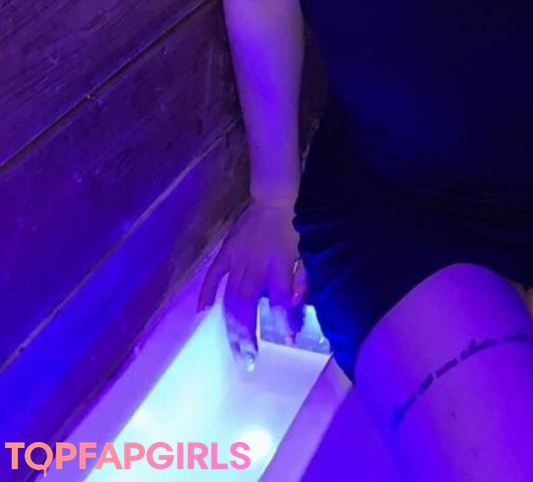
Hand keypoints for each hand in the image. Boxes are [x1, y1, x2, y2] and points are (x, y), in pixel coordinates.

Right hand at [197, 197, 306, 369]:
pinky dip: (205, 294)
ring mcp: (238, 261)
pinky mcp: (226, 252)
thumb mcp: (308, 250)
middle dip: (247, 336)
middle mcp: (256, 268)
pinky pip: (212, 276)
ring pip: (230, 299)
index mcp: (279, 266)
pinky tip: (201, 314)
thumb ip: (303, 278)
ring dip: (230, 325)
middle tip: (247, 360)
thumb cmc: (297, 224)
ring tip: (232, 348)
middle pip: (247, 307)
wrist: (278, 196)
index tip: (289, 341)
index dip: (284, 323)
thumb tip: (296, 305)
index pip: (280, 302)